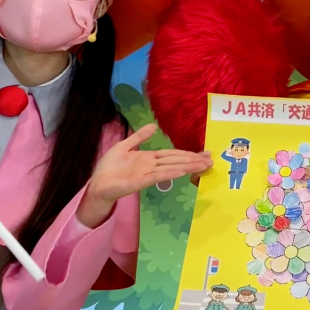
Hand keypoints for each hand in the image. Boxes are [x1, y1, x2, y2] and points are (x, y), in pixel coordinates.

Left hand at [79, 125, 212, 226]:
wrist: (98, 184)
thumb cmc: (109, 167)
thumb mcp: (124, 146)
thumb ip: (139, 137)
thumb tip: (154, 126)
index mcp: (149, 157)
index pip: (172, 154)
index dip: (187, 153)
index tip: (203, 153)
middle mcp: (153, 165)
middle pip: (177, 161)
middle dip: (194, 160)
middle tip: (212, 159)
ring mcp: (149, 173)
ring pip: (173, 167)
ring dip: (189, 166)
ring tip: (205, 164)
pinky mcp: (143, 181)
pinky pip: (160, 175)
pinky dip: (173, 172)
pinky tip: (184, 171)